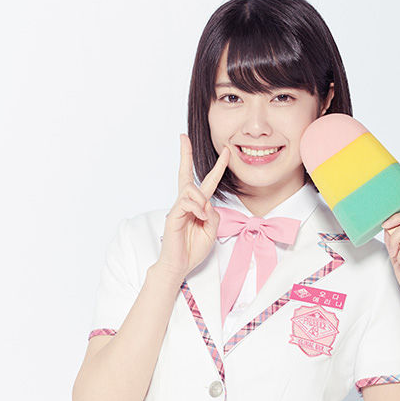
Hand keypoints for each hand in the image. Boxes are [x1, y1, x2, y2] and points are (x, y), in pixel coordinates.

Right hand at [158, 134, 230, 277]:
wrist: (180, 265)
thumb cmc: (194, 249)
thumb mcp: (212, 230)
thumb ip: (214, 214)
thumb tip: (207, 203)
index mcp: (198, 206)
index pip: (207, 182)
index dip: (217, 167)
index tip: (226, 152)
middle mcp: (187, 203)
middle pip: (185, 174)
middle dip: (185, 154)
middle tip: (183, 136)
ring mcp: (178, 208)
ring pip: (191, 189)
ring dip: (201, 200)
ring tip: (203, 215)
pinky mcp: (173, 215)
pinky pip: (187, 203)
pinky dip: (197, 209)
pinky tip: (199, 218)